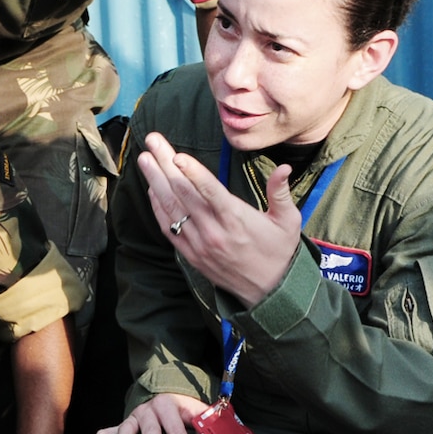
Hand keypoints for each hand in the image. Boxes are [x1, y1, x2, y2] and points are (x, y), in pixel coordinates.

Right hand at [92, 392, 210, 433]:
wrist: (165, 397)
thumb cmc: (182, 411)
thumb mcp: (196, 415)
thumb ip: (203, 430)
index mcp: (168, 405)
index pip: (177, 428)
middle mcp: (148, 410)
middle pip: (151, 429)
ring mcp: (132, 419)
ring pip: (126, 428)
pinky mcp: (120, 427)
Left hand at [136, 131, 301, 304]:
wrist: (268, 292)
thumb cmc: (279, 252)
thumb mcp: (288, 221)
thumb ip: (280, 192)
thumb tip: (284, 167)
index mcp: (237, 220)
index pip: (210, 192)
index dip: (192, 173)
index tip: (176, 155)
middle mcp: (214, 231)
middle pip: (184, 193)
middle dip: (166, 165)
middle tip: (152, 141)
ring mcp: (199, 244)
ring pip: (172, 209)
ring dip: (155, 182)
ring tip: (144, 159)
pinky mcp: (191, 254)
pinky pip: (169, 228)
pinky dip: (158, 208)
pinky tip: (151, 189)